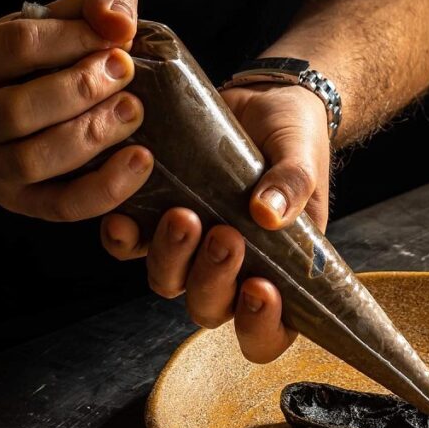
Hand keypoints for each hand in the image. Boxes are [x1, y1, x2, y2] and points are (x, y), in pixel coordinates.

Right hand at [0, 0, 150, 219]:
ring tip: (134, 110)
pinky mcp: (22, 201)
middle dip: (82, 89)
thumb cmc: (50, 51)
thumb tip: (119, 24)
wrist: (27, 94)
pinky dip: (105, 188)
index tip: (117, 37)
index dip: (74, 38)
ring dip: (91, 135)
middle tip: (126, 71)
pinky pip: (61, 206)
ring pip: (32, 161)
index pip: (17, 46)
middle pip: (18, 110)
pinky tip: (141, 159)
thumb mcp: (66, 14)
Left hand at [101, 81, 330, 361]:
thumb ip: (293, 184)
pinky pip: (132, 245)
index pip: (270, 330)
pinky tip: (125, 217)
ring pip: (169, 281)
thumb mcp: (304, 155)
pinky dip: (124, 239)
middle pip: (210, 307)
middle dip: (213, 280)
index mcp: (281, 266)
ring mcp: (193, 244)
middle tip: (225, 235)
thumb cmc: (295, 135)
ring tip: (182, 215)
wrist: (265, 97)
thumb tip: (269, 214)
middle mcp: (233, 265)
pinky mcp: (159, 216)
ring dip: (172, 258)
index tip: (260, 288)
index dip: (261, 327)